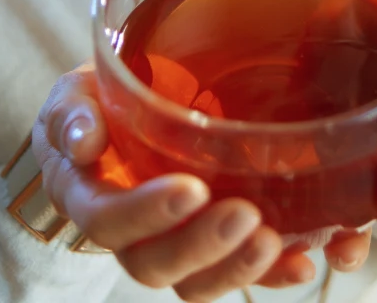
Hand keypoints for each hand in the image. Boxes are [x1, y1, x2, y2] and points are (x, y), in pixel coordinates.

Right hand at [34, 63, 332, 300]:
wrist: (127, 110)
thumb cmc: (98, 104)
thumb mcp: (75, 97)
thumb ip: (73, 114)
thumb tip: (85, 140)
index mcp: (90, 196)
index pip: (107, 220)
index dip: (146, 214)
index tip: (191, 190)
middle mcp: (130, 233)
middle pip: (155, 263)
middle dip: (202, 246)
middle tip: (245, 215)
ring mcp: (173, 241)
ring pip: (198, 279)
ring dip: (237, 268)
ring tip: (275, 243)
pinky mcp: (213, 241)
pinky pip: (237, 267)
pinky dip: (273, 271)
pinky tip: (303, 260)